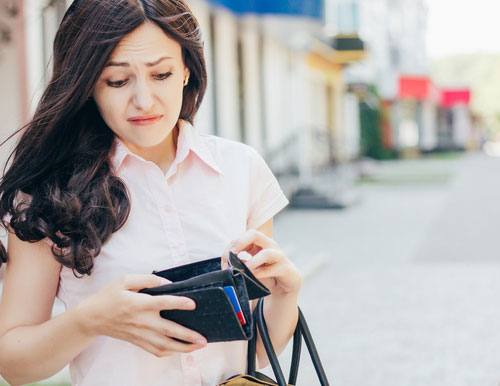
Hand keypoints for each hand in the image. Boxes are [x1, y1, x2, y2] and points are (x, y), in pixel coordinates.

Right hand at [75, 274, 206, 356]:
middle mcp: (141, 321)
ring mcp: (140, 334)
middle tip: (203, 339)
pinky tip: (178, 350)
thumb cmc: (109, 296)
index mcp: (139, 303)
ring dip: (183, 348)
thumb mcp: (125, 280)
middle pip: (168, 330)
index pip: (163, 303)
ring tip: (198, 347)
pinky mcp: (137, 341)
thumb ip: (147, 279)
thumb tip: (166, 282)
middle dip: (188, 336)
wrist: (91, 317)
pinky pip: (154, 351)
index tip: (193, 304)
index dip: (178, 303)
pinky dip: (168, 352)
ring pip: (164, 345)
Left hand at [222, 230, 301, 296]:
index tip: (225, 260)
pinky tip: (254, 277)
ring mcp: (279, 256)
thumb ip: (241, 263)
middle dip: (240, 243)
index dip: (232, 246)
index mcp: (259, 243)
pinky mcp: (286, 269)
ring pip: (267, 253)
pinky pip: (274, 269)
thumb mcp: (252, 267)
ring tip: (243, 269)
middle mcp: (269, 246)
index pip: (244, 236)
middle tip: (232, 255)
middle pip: (255, 234)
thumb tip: (228, 263)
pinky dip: (262, 273)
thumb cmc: (267, 274)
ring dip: (253, 262)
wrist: (286, 285)